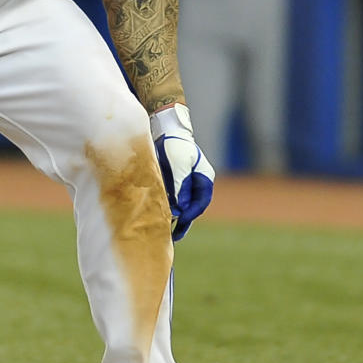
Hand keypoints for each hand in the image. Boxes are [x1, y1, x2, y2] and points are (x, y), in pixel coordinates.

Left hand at [150, 105, 214, 240]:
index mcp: (204, 177)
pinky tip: (158, 215)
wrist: (163, 126)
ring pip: (181, 203)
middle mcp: (196, 180)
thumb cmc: (174, 144)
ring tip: (165, 231)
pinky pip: (171, 196)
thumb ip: (180, 188)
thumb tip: (178, 209)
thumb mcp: (178, 166)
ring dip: (174, 215)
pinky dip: (166, 206)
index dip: (191, 214)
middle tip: (174, 236)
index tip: (180, 223)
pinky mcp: (172, 178)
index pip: (201, 201)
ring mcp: (185, 179)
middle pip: (192, 205)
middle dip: (183, 220)